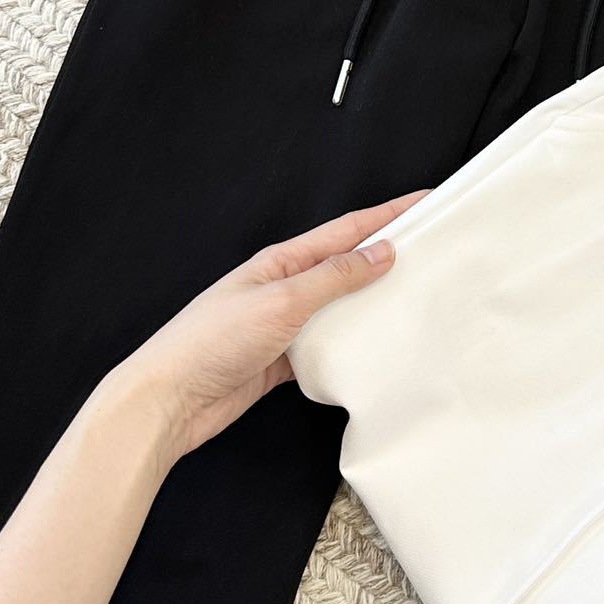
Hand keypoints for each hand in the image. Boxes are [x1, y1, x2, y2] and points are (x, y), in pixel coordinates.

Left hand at [111, 192, 427, 464]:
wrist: (168, 402)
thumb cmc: (211, 343)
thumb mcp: (282, 301)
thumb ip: (334, 277)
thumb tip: (381, 252)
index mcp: (283, 261)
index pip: (348, 230)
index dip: (389, 214)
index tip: (426, 202)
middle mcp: (285, 286)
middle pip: (348, 264)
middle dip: (390, 253)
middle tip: (435, 248)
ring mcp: (284, 323)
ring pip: (342, 306)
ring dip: (376, 300)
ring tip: (418, 296)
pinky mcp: (283, 359)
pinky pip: (330, 344)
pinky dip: (355, 343)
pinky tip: (377, 347)